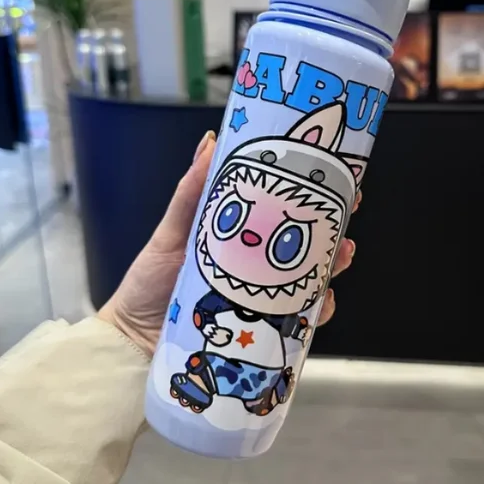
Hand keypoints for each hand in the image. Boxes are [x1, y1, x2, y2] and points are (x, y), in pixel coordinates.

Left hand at [98, 131, 360, 356]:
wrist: (135, 340)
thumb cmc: (150, 283)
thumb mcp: (172, 232)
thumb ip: (190, 193)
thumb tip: (210, 143)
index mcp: (240, 239)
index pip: (283, 214)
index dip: (312, 197)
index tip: (335, 179)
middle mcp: (257, 267)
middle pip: (306, 246)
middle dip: (334, 231)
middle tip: (347, 216)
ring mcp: (264, 297)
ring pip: (311, 279)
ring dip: (333, 267)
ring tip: (342, 256)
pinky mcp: (264, 328)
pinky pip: (301, 319)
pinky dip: (317, 311)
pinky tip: (321, 302)